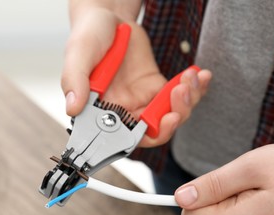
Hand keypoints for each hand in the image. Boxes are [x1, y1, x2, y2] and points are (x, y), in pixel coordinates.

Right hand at [61, 5, 210, 146]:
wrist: (109, 17)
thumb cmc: (90, 35)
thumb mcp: (78, 54)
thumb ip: (75, 81)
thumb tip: (72, 109)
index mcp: (102, 111)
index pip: (126, 137)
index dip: (149, 136)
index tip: (166, 121)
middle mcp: (124, 110)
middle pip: (156, 130)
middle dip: (175, 116)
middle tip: (180, 93)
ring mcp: (144, 99)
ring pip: (172, 114)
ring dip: (187, 99)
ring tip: (189, 77)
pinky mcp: (158, 87)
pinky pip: (180, 96)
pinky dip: (195, 88)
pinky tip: (201, 75)